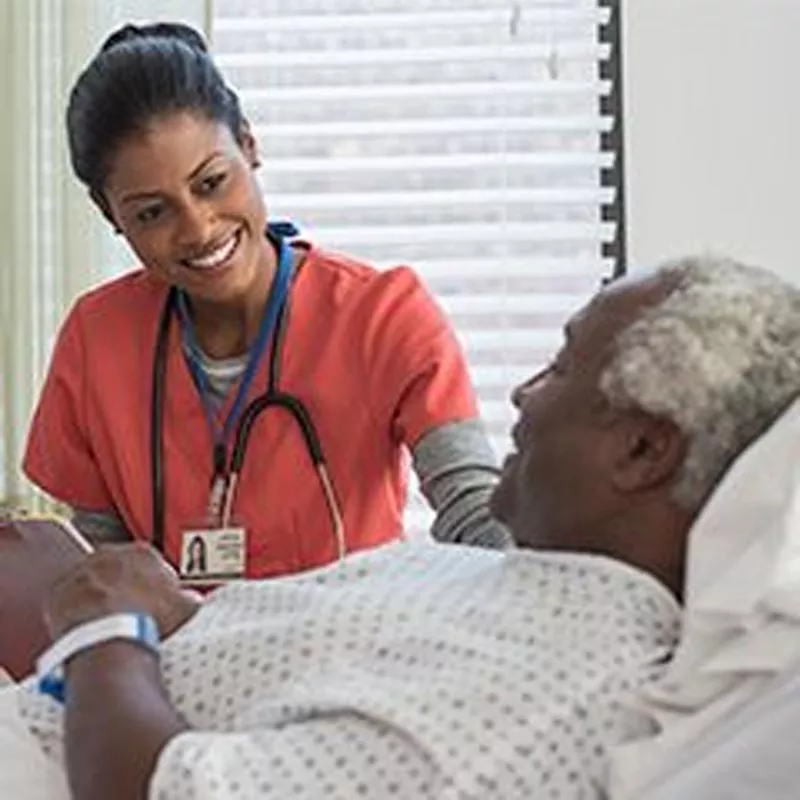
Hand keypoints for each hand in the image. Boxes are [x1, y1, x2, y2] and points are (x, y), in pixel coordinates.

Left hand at [43, 542, 200, 640]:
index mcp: (142, 552)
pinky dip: (75, 610)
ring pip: (92, 583)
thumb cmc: (149, 621)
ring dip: (98, 598)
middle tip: (129, 613)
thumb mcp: (185, 608)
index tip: (155, 602)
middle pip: (118, 571)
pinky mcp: (58, 590)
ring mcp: (81, 570)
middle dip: (124, 588)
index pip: (151, 564)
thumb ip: (190, 598)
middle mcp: (110, 554)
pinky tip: (85, 626)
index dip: (155, 585)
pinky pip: (67, 599)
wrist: (111, 640)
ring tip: (107, 623)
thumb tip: (192, 601)